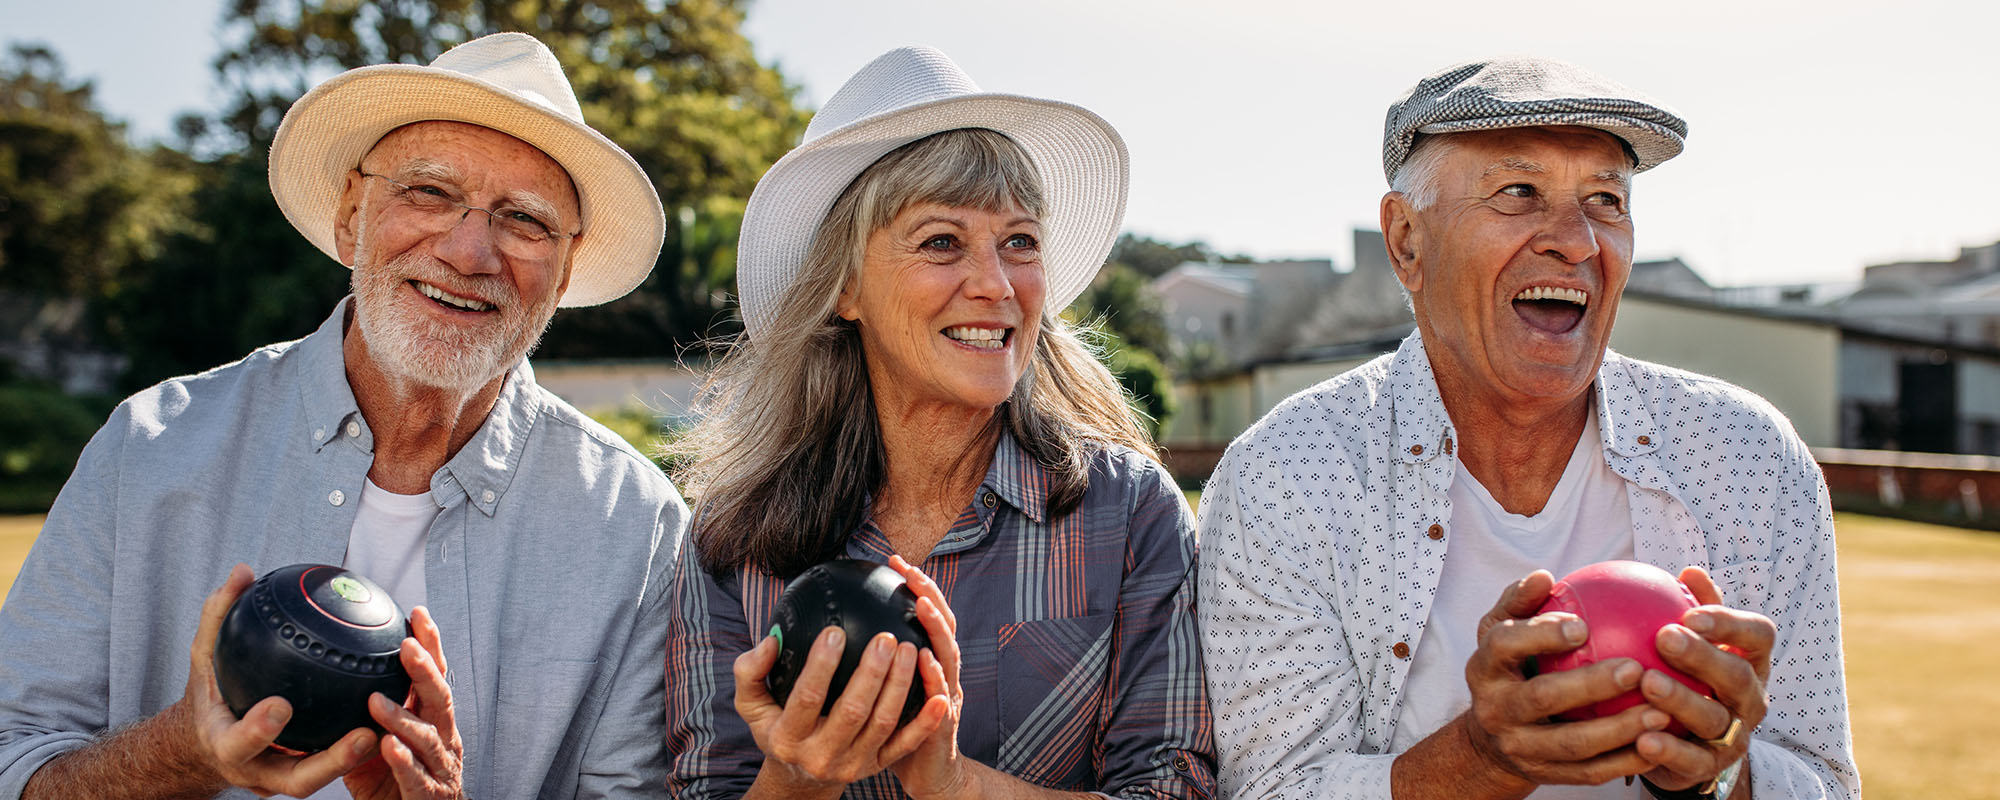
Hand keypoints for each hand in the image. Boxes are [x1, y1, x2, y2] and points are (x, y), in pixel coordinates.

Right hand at [185, 563, 377, 795]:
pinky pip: (332, 768)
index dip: (257, 730)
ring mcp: (278, 779)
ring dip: (354, 762)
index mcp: (223, 742)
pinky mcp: (300, 777)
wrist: (207, 739)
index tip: (281, 705)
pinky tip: (392, 721)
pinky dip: (360, 752)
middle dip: (329, 762)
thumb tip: (242, 572)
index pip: (237, 742)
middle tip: (363, 734)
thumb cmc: (209, 691)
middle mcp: (254, 770)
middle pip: (294, 780)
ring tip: (387, 731)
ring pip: (320, 782)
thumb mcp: (204, 655)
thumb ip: (220, 616)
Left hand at [345, 606, 465, 799]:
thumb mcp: (374, 743)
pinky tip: (387, 747)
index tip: (416, 613)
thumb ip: (358, 715)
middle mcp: (444, 738)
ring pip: (428, 736)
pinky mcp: (430, 796)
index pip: (435, 676)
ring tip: (376, 701)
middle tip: (406, 646)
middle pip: (441, 698)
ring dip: (403, 717)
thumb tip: (322, 678)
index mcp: (434, 720)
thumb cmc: (393, 781)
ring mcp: (441, 767)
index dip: (431, 645)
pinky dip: (404, 761)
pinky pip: (417, 777)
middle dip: (426, 670)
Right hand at [734, 600, 939, 794]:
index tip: (836, 631)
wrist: (799, 777)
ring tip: (910, 649)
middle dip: (871, 674)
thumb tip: (770, 641)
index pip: (806, 698)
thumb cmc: (776, 725)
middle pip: (852, 712)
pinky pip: (904, 744)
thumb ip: (750, 672)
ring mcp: (853, 764)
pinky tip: (939, 696)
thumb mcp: (751, 704)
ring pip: (883, 724)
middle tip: (886, 637)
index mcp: (788, 737)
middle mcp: (822, 755)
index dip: (821, 665)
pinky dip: (924, 723)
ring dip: (899, 687)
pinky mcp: (877, 767)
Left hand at [883, 555, 968, 799]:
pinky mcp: (944, 728)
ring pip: (948, 657)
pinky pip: (940, 702)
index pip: (927, 616)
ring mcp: (947, 698)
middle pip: (943, 627)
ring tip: (922, 606)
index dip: (918, 587)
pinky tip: (925, 665)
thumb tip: (824, 633)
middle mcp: (942, 674)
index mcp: (928, 663)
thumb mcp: (882, 691)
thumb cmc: (892, 731)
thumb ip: (862, 662)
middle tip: (911, 572)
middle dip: (931, 596)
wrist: (924, 776)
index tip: (895, 560)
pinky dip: (936, 680)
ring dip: (937, 631)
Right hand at [1458, 570, 1672, 788]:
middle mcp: (1495, 709)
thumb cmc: (1509, 668)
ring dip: (1619, 729)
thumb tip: (1543, 576)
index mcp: (1484, 667)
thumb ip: (1521, 602)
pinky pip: (1590, 772)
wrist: (1490, 739)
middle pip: (1543, 697)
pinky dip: (1626, 761)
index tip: (1582, 625)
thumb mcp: (1501, 632)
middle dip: (1590, 685)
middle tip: (1636, 669)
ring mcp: (1519, 746)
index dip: (1541, 635)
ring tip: (1661, 712)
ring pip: (1572, 743)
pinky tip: (1658, 743)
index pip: (1504, 645)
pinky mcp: (1544, 775)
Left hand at [1634, 566, 1772, 791]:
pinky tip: (1641, 738)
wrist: (1689, 743)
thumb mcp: (1696, 643)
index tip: (1691, 613)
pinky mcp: (1710, 767)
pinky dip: (1669, 749)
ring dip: (1681, 700)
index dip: (1729, 624)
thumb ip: (1695, 608)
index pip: (1757, 636)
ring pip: (1714, 718)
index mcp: (1750, 662)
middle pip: (1737, 677)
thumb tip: (1689, 571)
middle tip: (1664, 637)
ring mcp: (1734, 735)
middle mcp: (1750, 699)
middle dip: (1703, 657)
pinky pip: (1691, 759)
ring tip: (1647, 683)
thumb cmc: (1689, 677)